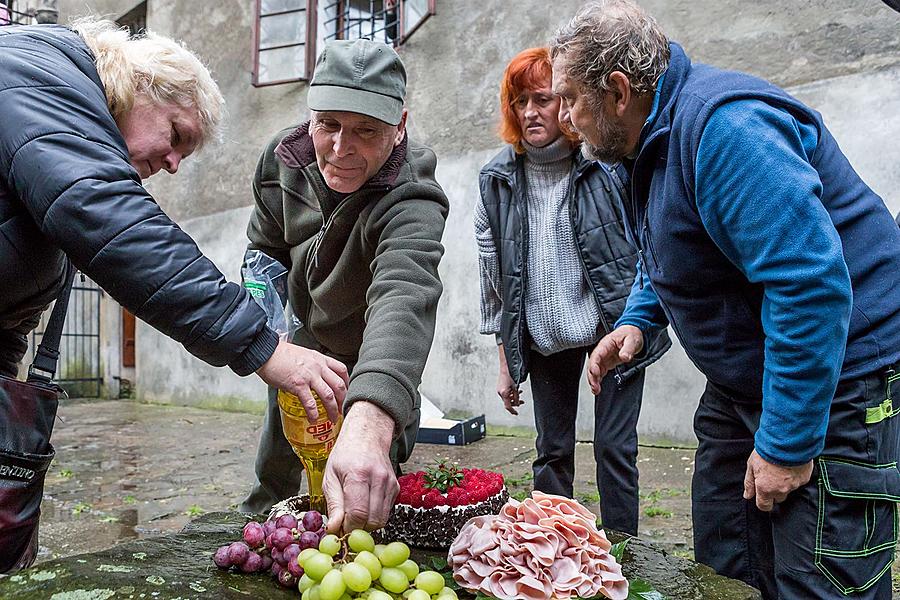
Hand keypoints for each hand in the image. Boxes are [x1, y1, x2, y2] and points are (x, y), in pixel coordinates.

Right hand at [255, 341, 348, 422]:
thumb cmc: (281, 354)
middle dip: (343, 400)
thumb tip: (314, 376)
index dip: (348, 383)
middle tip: (342, 410)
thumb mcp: (303, 354)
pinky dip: (314, 413)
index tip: (346, 392)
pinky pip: (310, 402)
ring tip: (333, 419)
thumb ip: (312, 364)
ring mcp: (309, 376)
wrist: (266, 352)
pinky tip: (313, 419)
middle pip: (340, 385)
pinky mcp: (298, 385)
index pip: (342, 370)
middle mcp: (318, 367)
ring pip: (329, 395)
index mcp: (320, 359)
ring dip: (333, 410)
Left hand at [323, 401, 397, 533]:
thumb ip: (333, 504)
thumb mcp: (330, 476)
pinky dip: (374, 515)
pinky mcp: (396, 488)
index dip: (348, 528)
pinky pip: (386, 513)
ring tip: (354, 514)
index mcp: (359, 475)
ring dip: (367, 524)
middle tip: (346, 523)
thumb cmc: (345, 455)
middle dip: (357, 528)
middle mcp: (379, 479)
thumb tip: (334, 529)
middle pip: (372, 521)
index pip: (358, 514)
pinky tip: (365, 504)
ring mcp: (390, 483)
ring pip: (381, 520)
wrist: (367, 436)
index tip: (339, 529)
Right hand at [496, 350, 521, 414]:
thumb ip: (517, 397)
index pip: (508, 406)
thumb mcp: (516, 387)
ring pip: (507, 397)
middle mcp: (500, 392)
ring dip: (514, 397)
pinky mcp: (500, 387)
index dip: (512, 411)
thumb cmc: (511, 376)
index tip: (516, 414)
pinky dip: (511, 394)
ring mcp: (499, 390)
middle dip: (515, 402)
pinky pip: (505, 393)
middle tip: (522, 402)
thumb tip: (518, 403)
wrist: (506, 368)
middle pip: (508, 402)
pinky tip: (516, 390)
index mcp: (504, 393)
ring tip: (520, 393)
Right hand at [586, 325, 642, 393]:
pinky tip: (597, 388)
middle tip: (595, 387)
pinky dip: (597, 380)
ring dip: (593, 380)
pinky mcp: (607, 363)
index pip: (596, 355)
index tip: (596, 373)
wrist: (632, 334)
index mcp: (606, 344)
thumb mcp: (632, 340)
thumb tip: (625, 357)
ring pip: (594, 370)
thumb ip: (628, 348)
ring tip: (596, 390)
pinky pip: (599, 372)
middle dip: (592, 376)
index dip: (594, 364)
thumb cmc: (630, 334)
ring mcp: (604, 358)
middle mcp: (602, 352)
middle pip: (592, 364)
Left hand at [743, 449, 812, 510]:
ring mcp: (794, 485)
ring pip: (788, 490)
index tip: (761, 495)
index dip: (762, 501)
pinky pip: (798, 481)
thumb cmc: (767, 451)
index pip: (764, 506)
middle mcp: (780, 490)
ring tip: (781, 468)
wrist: (787, 441)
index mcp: (765, 488)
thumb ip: (749, 483)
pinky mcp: (804, 479)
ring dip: (785, 483)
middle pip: (777, 498)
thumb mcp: (751, 466)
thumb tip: (748, 496)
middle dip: (774, 491)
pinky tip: (790, 465)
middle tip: (772, 476)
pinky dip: (795, 476)